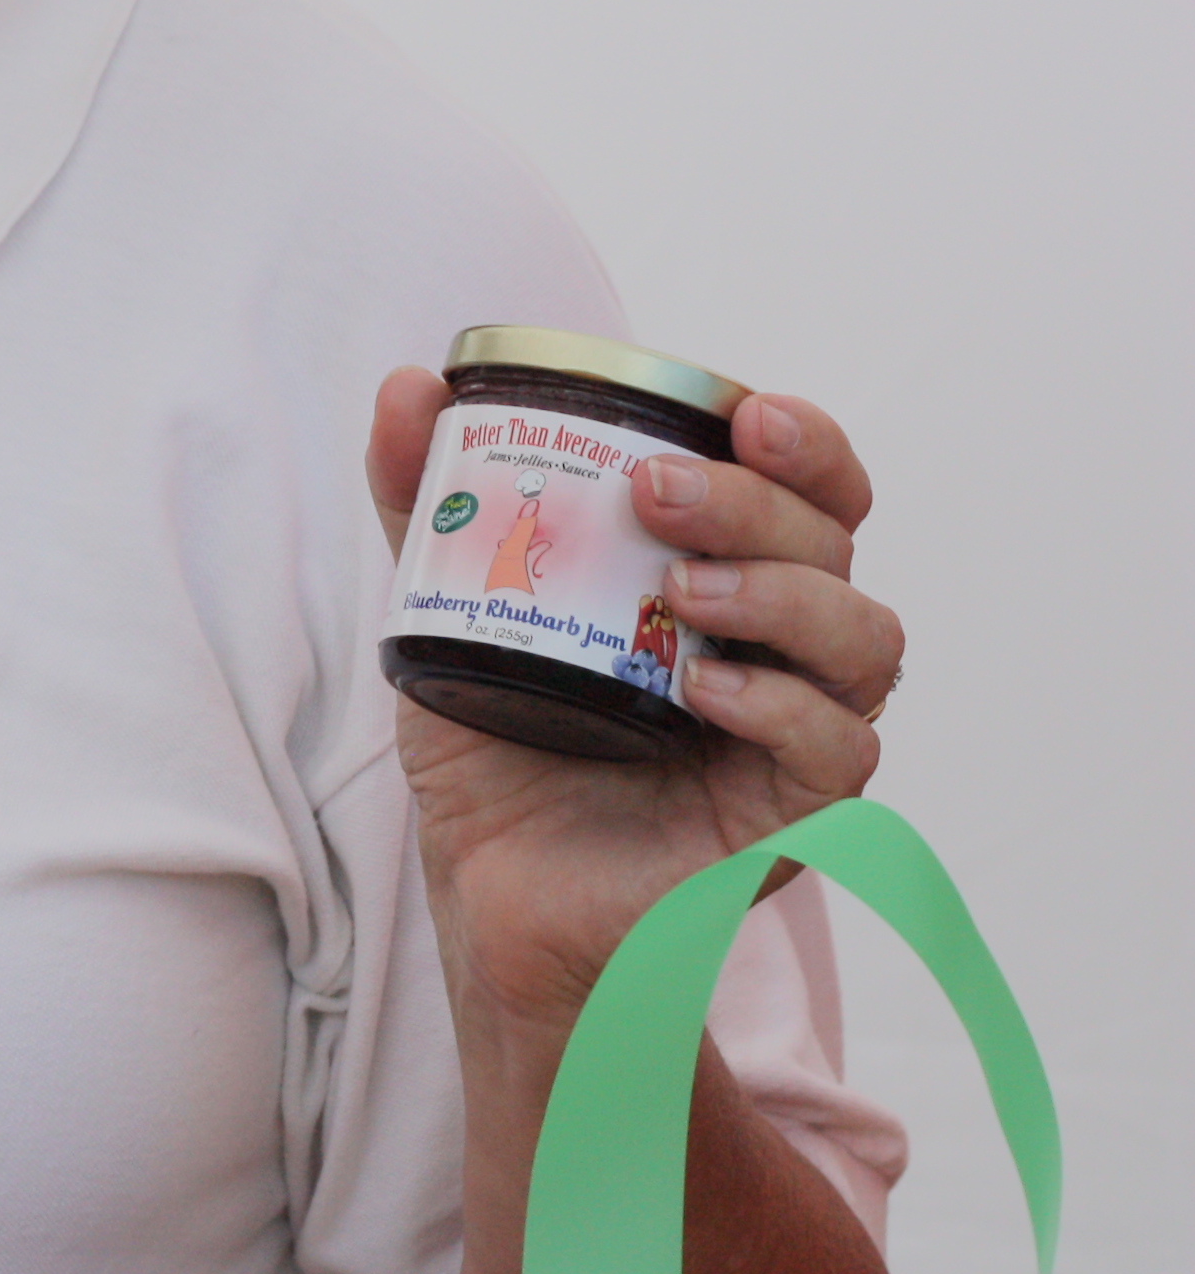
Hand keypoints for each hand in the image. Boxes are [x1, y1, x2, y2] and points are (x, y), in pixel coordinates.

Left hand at [364, 372, 905, 1041]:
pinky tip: (706, 687)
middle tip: (656, 493)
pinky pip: (837, 750)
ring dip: (781, 593)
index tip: (747, 413)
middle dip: (757, 502)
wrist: (490, 888)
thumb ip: (429, 501)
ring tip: (683, 587)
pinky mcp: (792, 817)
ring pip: (864, 637)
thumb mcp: (449, 606)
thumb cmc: (496, 739)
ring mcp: (795, 732)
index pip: (810, 493)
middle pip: (830, 545)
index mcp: (729, 577)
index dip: (806, 444)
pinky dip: (782, 706)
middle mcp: (782, 646)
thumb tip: (409, 385)